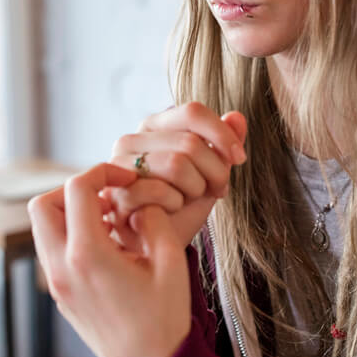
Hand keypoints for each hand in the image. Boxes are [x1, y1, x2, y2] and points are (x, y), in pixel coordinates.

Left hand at [28, 163, 191, 356]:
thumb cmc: (163, 320)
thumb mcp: (170, 262)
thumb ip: (154, 220)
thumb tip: (139, 203)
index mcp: (87, 255)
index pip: (76, 189)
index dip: (102, 171)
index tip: (127, 178)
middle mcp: (62, 268)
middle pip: (43, 205)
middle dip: (74, 190)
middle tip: (108, 195)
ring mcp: (57, 283)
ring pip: (43, 227)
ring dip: (71, 212)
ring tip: (111, 219)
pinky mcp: (60, 293)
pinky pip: (53, 249)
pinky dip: (72, 234)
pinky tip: (108, 242)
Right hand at [103, 104, 246, 249]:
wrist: (158, 244)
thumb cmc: (181, 205)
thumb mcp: (211, 171)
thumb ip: (224, 142)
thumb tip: (237, 117)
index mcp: (154, 126)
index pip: (192, 112)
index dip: (223, 134)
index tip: (239, 158)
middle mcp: (132, 139)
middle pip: (190, 142)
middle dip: (215, 171)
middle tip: (216, 189)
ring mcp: (119, 166)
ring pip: (177, 164)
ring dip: (195, 188)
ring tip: (190, 199)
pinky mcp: (117, 193)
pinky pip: (160, 191)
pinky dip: (176, 204)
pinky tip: (170, 211)